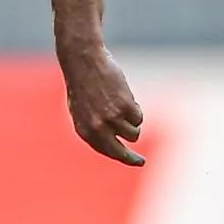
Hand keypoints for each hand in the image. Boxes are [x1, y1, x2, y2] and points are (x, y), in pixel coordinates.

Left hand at [60, 46, 145, 166]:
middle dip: (132, 159)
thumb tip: (111, 142)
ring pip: (133, 133)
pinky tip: (124, 95)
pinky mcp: (125, 108)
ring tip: (122, 105)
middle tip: (141, 162)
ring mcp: (112, 119)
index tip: (132, 161)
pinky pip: (138, 118)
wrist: (84, 61)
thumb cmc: (83, 82)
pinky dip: (135, 109)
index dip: (120, 157)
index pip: (106, 151)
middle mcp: (98, 128)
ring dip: (132, 123)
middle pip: (121, 153)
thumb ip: (94, 127)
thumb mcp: (82, 109)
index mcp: (84, 130)